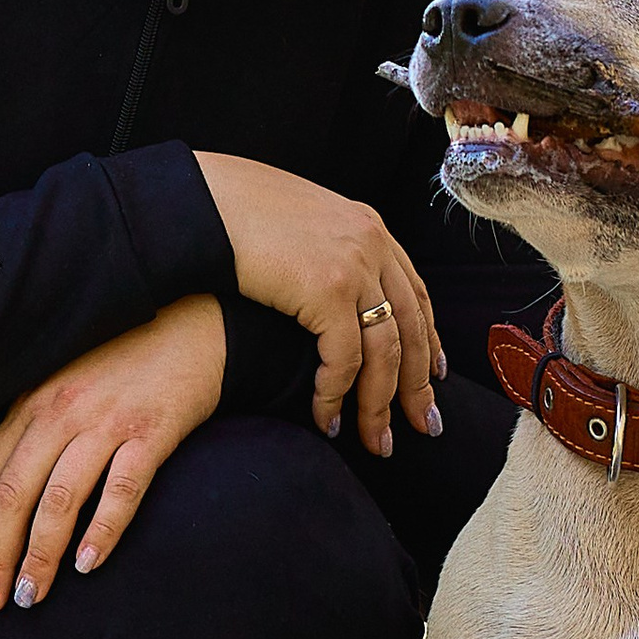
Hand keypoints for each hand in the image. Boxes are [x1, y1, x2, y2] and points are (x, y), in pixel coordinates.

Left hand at [0, 295, 226, 615]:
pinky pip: (122, 488)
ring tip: (31, 597)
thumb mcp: (60, 386)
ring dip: (40, 554)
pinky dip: (102, 530)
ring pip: (59, 499)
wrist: (193, 325)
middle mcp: (59, 412)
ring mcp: (106, 422)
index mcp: (30, 404)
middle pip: (12, 496)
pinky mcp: (152, 432)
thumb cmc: (122, 362)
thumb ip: (26, 432)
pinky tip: (88, 566)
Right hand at [194, 152, 443, 457]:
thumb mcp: (298, 226)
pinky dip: (336, 395)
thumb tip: (321, 291)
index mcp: (368, 228)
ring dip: (381, 405)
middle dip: (419, 386)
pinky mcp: (327, 289)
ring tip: (377, 442)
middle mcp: (372, 245)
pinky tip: (327, 419)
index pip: (414, 293)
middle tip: (425, 426)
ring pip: (387, 352)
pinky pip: (344, 359)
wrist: (203, 197)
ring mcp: (354, 266)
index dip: (428, 340)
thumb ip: (323, 253)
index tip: (434, 376)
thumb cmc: (234, 211)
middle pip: (413, 328)